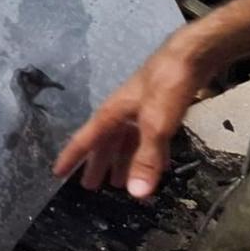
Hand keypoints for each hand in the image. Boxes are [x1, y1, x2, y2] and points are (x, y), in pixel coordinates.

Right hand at [53, 36, 213, 198]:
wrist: (192, 55)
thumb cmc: (166, 85)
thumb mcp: (156, 124)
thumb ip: (146, 158)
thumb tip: (135, 194)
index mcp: (112, 114)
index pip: (85, 139)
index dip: (71, 157)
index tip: (57, 173)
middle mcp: (122, 113)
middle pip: (105, 143)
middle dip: (97, 164)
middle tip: (90, 187)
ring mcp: (141, 111)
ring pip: (126, 142)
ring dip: (122, 161)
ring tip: (119, 183)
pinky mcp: (161, 110)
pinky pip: (148, 138)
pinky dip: (148, 154)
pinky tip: (157, 165)